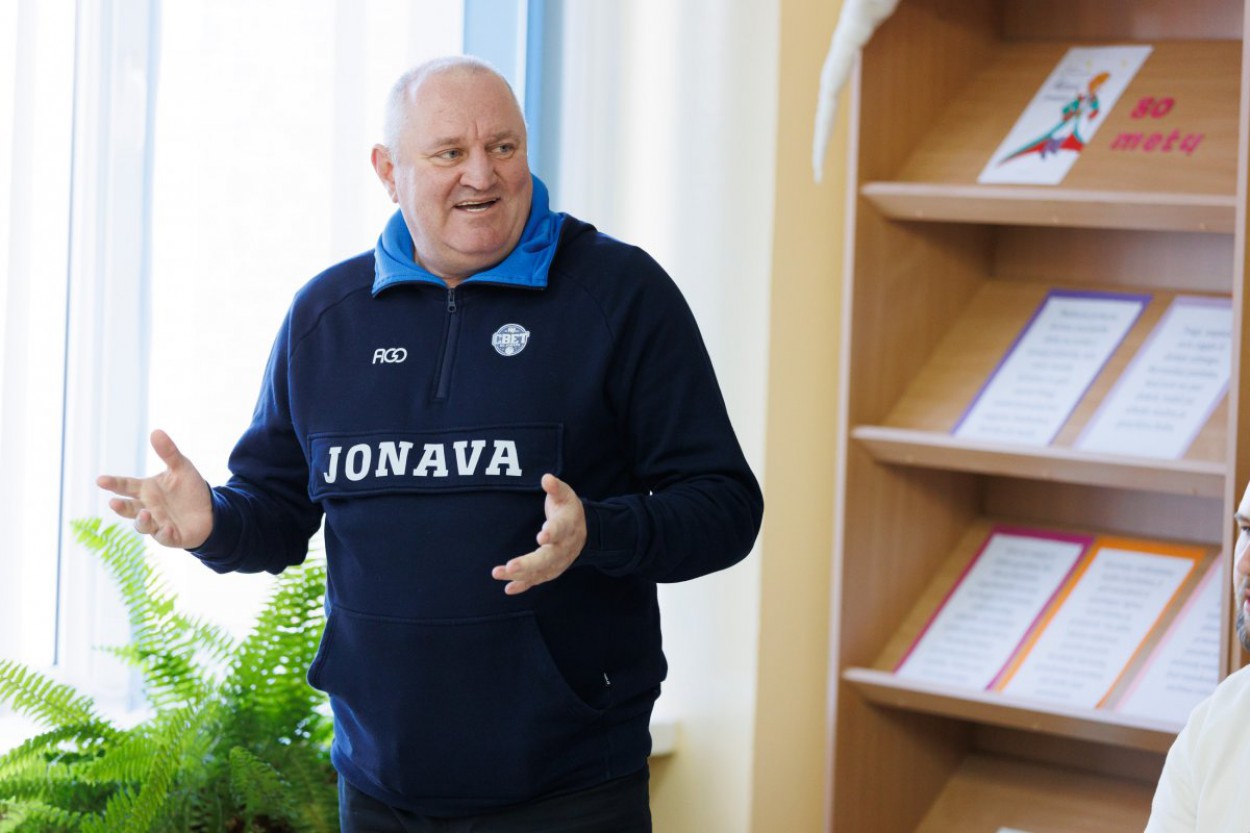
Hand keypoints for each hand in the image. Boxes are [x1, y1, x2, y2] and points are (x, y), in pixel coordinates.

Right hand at [96, 429, 213, 548]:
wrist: (209, 510)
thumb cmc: (189, 489)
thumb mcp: (181, 468)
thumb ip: (168, 452)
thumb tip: (156, 431)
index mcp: (146, 490)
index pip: (126, 486)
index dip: (113, 483)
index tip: (100, 480)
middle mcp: (147, 507)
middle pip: (129, 508)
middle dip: (120, 506)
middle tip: (113, 502)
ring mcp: (157, 523)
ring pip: (142, 525)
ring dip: (141, 521)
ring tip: (144, 513)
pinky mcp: (170, 536)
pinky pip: (164, 537)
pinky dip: (164, 533)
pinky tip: (167, 527)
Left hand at [492, 474, 585, 594]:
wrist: (583, 531)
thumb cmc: (568, 510)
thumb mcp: (566, 495)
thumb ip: (556, 488)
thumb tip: (547, 478)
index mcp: (568, 526)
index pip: (561, 530)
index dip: (552, 532)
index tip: (542, 535)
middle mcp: (564, 548)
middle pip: (547, 558)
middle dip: (529, 563)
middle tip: (511, 566)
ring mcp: (557, 562)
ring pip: (539, 572)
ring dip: (519, 575)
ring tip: (498, 572)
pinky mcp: (549, 570)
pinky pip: (536, 580)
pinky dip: (523, 585)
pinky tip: (508, 588)